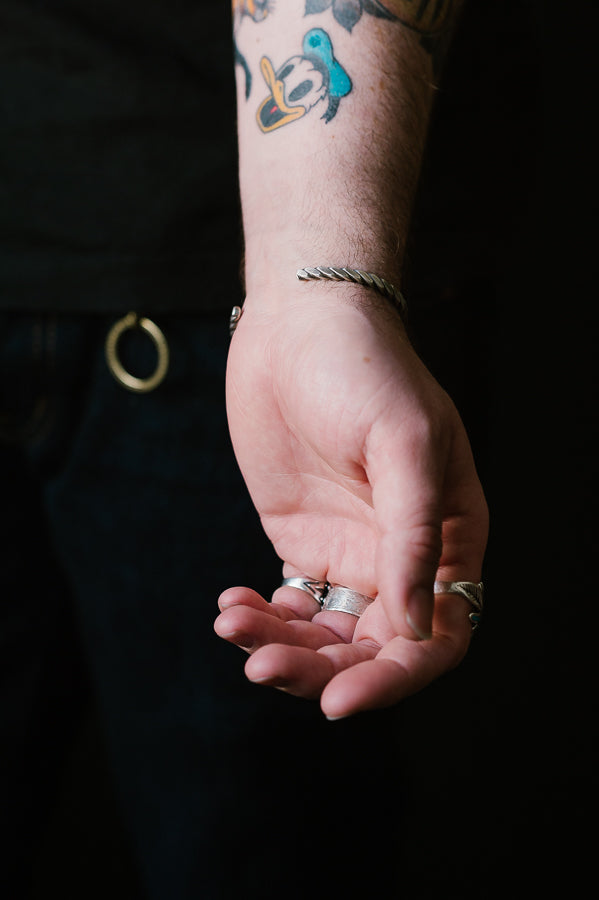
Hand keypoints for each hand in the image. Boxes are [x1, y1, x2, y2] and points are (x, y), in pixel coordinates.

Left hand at [215, 285, 487, 717]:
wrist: (299, 325)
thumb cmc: (367, 369)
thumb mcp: (405, 444)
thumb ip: (416, 534)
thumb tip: (416, 623)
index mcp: (450, 536)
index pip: (438, 636)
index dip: (394, 679)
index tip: (338, 701)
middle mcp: (403, 554)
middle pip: (372, 649)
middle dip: (320, 671)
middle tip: (263, 666)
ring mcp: (350, 550)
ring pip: (323, 634)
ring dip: (279, 645)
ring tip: (234, 626)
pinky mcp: (302, 539)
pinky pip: (287, 603)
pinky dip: (259, 617)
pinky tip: (230, 606)